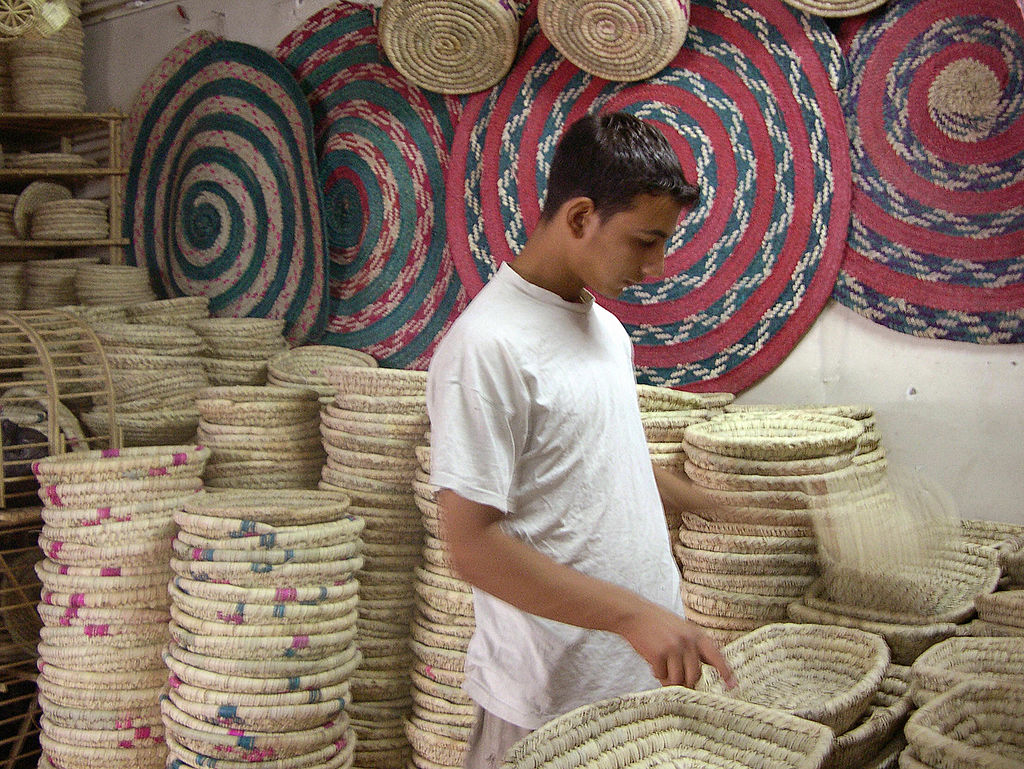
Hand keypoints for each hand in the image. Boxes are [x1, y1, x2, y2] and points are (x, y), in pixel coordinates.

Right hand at [614, 601, 736, 689]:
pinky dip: (657, 673)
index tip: (732, 685)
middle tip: (674, 676)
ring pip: (678, 679)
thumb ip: (693, 647)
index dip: (725, 672)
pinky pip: (662, 676)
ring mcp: (674, 647)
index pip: (716, 656)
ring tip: (662, 669)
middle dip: (685, 681)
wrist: (634, 614)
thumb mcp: (681, 630)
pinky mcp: (659, 654)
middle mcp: (688, 641)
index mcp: (696, 634)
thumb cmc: (657, 624)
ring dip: (669, 679)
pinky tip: (653, 662)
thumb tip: (701, 671)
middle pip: (695, 675)